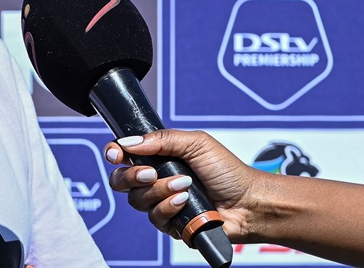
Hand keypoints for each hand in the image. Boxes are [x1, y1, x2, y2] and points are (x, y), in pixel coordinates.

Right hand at [103, 129, 261, 242]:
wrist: (249, 202)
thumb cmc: (227, 171)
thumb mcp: (196, 143)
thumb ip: (162, 139)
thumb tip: (129, 142)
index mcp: (158, 157)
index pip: (123, 155)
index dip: (114, 154)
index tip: (117, 154)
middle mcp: (155, 180)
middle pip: (120, 180)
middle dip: (132, 176)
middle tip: (151, 172)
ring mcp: (161, 203)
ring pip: (137, 200)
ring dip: (159, 191)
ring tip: (184, 185)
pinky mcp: (170, 224)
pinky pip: (154, 218)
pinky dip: (168, 208)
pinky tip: (185, 201)